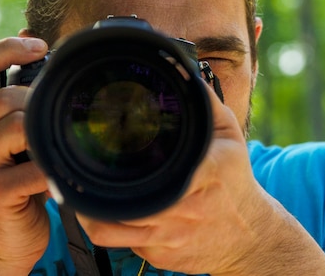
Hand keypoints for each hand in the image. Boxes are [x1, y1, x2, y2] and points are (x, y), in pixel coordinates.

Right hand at [0, 37, 50, 273]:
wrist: (0, 239)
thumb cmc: (17, 183)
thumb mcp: (15, 141)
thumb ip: (21, 106)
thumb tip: (45, 56)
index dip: (7, 48)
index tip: (40, 44)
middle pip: (7, 96)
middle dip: (42, 105)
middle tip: (59, 126)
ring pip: (19, 124)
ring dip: (48, 136)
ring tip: (56, 152)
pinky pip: (34, 165)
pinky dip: (55, 168)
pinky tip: (60, 177)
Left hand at [77, 83, 324, 274]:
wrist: (249, 235)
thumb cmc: (235, 178)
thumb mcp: (229, 133)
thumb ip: (204, 101)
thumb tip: (179, 67)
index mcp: (207, 173)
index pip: (164, 171)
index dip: (128, 168)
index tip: (103, 155)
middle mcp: (188, 209)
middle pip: (125, 203)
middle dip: (95, 189)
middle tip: (75, 171)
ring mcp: (173, 237)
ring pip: (112, 230)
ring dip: (90, 213)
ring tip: (80, 192)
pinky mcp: (161, 257)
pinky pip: (122, 244)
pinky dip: (109, 228)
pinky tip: (108, 211)